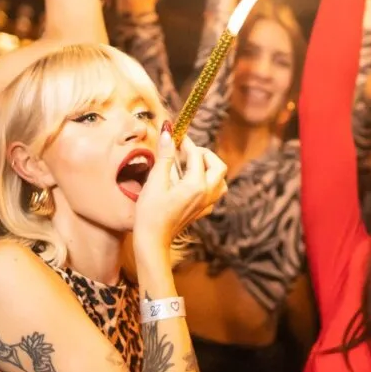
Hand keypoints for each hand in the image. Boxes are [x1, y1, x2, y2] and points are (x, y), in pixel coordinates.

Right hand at [132, 127, 227, 261]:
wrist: (152, 240)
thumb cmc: (150, 211)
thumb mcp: (156, 180)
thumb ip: (165, 155)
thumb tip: (168, 132)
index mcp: (196, 184)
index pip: (196, 155)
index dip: (185, 142)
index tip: (175, 136)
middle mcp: (207, 194)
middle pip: (218, 166)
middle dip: (203, 154)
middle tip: (186, 151)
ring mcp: (207, 204)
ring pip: (220, 181)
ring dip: (210, 169)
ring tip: (191, 166)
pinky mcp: (202, 212)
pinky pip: (214, 193)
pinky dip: (207, 184)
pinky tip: (191, 183)